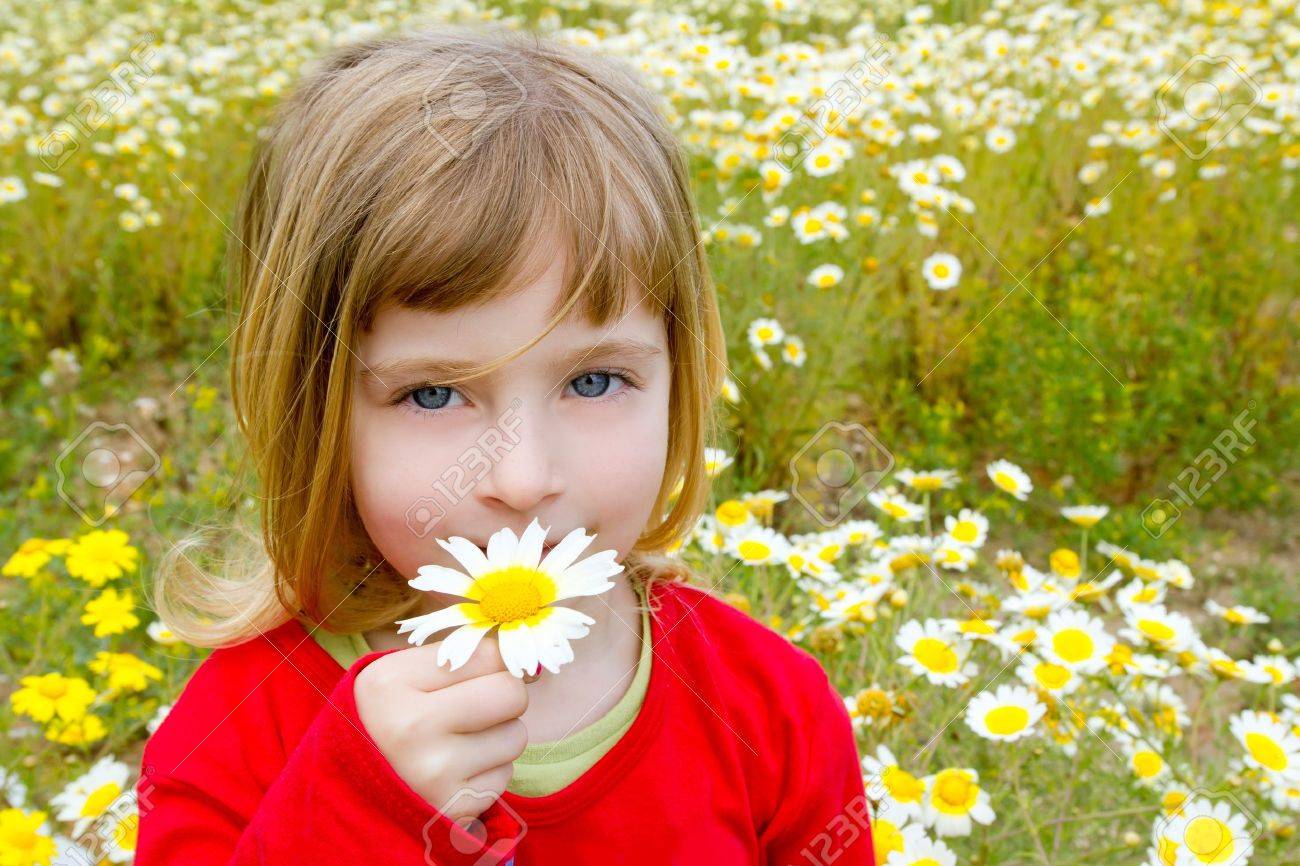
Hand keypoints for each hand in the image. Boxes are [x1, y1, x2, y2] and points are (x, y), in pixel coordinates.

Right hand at [354, 634, 528, 820]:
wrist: (354, 787)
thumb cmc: (393, 715)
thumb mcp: (406, 672)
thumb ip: (463, 654)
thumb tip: (528, 660)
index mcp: (392, 682)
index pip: (489, 654)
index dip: (491, 663)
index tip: (473, 674)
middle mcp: (411, 728)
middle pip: (512, 694)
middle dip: (503, 697)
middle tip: (474, 707)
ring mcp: (434, 773)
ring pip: (516, 736)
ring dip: (498, 737)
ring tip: (458, 742)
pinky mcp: (455, 808)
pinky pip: (505, 776)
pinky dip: (488, 772)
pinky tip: (456, 772)